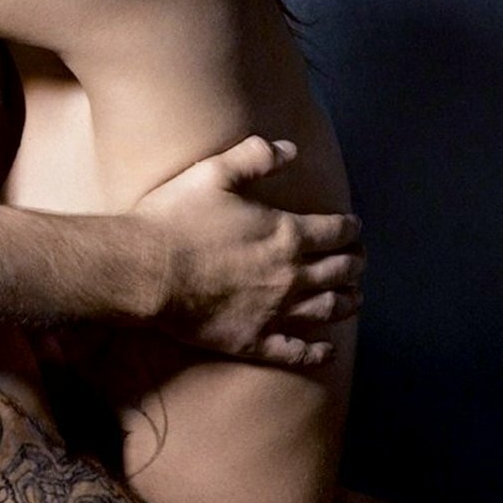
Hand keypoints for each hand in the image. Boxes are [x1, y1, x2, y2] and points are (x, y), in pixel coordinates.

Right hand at [134, 135, 363, 366]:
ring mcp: (275, 311)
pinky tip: (327, 351)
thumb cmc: (175, 220)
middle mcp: (291, 275)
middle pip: (340, 271)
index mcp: (286, 234)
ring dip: (347, 302)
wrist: (144, 272)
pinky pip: (296, 352)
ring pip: (327, 309)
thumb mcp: (213, 173)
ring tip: (355, 299)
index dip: (350, 228)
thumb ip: (255, 157)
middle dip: (355, 263)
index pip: (336, 231)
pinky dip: (318, 354)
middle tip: (358, 260)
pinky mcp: (253, 340)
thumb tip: (290, 148)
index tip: (353, 228)